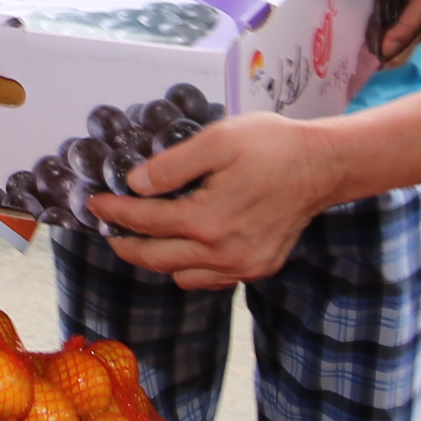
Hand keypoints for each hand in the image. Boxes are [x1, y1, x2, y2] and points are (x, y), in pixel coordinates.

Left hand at [89, 111, 348, 289]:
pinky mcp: (258, 268)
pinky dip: (191, 267)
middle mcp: (223, 253)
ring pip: (182, 276)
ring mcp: (243, 266)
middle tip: (109, 231)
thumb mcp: (217, 141)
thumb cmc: (272, 146)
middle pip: (156, 259)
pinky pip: (211, 279)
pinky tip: (187, 245)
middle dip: (126, 245)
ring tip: (146, 235)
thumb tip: (136, 185)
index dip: (115, 213)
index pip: (145, 222)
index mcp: (208, 221)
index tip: (95, 204)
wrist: (324, 166)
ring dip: (158, 259)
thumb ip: (172, 166)